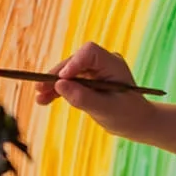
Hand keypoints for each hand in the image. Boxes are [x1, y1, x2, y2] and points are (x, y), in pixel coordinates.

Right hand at [34, 41, 156, 138]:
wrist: (136, 122)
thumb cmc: (127, 116)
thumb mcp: (105, 110)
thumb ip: (83, 98)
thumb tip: (59, 86)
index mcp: (113, 64)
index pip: (89, 53)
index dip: (73, 63)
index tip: (61, 79)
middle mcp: (103, 63)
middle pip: (74, 61)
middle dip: (57, 76)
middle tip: (40, 89)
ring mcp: (95, 70)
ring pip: (69, 72)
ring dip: (53, 84)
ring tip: (39, 98)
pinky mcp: (88, 79)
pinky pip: (70, 81)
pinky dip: (58, 90)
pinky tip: (44, 100)